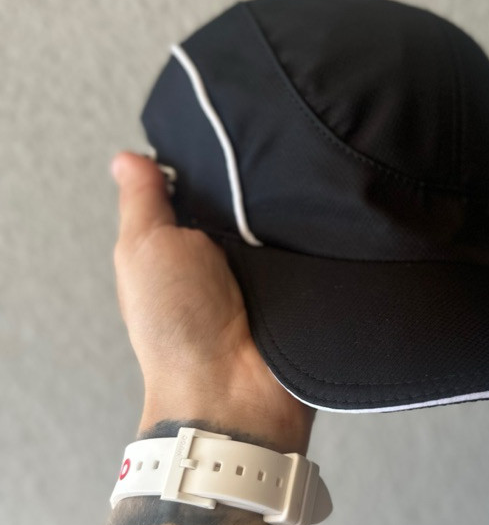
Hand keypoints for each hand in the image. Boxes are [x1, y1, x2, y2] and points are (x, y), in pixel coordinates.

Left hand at [110, 151, 313, 453]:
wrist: (233, 391)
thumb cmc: (176, 328)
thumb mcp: (145, 249)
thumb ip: (142, 203)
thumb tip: (127, 157)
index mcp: (186, 243)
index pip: (207, 185)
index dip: (216, 160)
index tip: (231, 133)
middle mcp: (228, 256)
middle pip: (250, 199)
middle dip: (260, 179)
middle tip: (272, 156)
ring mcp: (270, 271)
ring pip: (288, 219)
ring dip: (293, 207)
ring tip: (302, 183)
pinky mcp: (304, 286)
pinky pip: (319, 247)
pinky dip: (321, 234)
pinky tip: (325, 216)